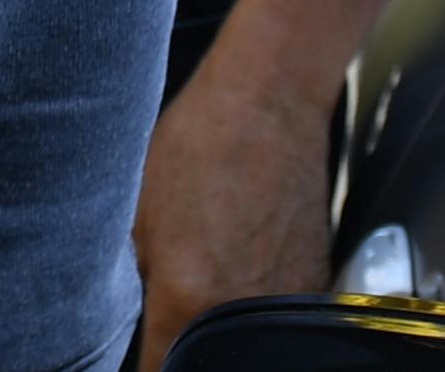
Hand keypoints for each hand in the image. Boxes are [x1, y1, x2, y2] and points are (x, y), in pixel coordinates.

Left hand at [131, 63, 335, 369]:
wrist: (269, 100)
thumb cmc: (199, 143)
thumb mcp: (133, 212)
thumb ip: (130, 283)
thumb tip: (129, 324)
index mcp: (187, 298)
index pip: (160, 371)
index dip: (146, 368)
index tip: (142, 355)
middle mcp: (241, 311)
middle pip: (205, 358)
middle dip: (182, 346)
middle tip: (165, 311)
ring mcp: (286, 301)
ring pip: (243, 342)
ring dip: (219, 325)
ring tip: (207, 274)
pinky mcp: (315, 283)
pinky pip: (274, 317)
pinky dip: (252, 304)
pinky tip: (239, 263)